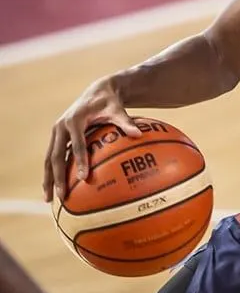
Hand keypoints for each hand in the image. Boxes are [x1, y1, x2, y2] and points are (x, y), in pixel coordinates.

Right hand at [43, 77, 140, 202]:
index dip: (79, 161)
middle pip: (55, 155)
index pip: (77, 144)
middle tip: (60, 196)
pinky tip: (55, 189)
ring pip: (49, 159)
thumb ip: (126, 122)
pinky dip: (52, 173)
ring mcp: (56, 133)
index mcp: (75, 120)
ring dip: (48, 179)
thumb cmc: (109, 103)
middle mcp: (61, 127)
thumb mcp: (118, 110)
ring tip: (50, 199)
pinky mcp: (57, 137)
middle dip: (56, 177)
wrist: (97, 92)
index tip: (83, 177)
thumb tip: (138, 134)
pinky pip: (52, 157)